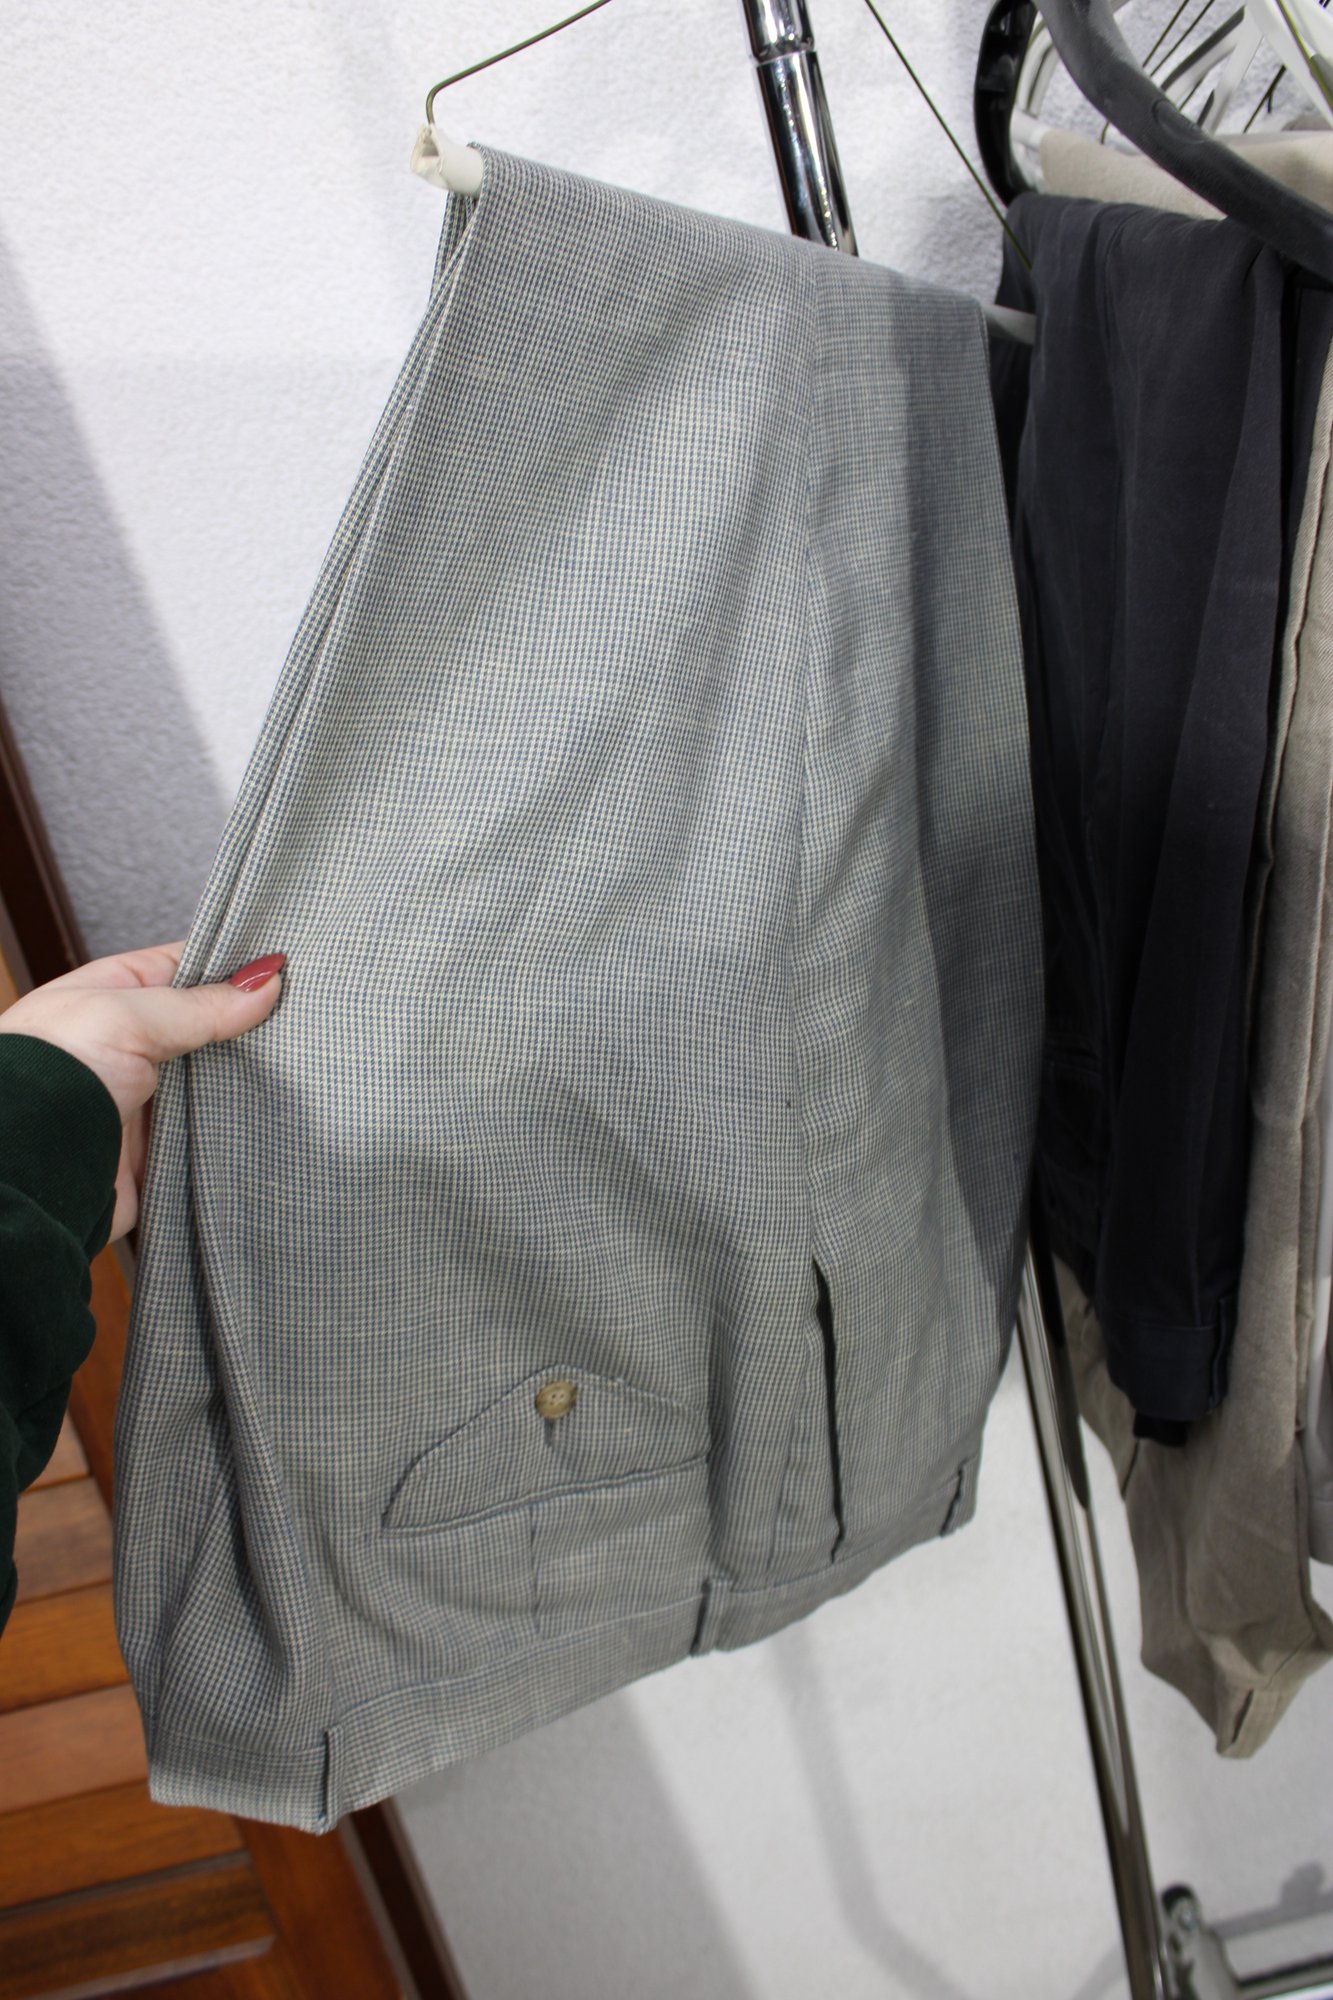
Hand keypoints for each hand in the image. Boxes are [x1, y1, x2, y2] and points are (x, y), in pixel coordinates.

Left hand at [0, 942, 284, 1240]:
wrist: (27, 1169)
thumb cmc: (50, 1074)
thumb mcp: (128, 1017)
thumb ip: (200, 1004)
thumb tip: (265, 980)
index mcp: (112, 996)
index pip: (186, 967)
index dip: (234, 967)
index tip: (287, 968)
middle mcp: (130, 1045)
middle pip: (208, 1029)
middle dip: (250, 1029)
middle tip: (304, 1020)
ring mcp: (147, 1099)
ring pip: (216, 1083)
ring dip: (247, 1082)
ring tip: (301, 1066)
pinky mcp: (159, 1151)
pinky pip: (212, 1136)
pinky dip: (237, 1131)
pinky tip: (273, 1117)